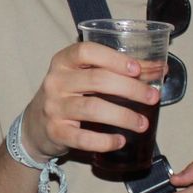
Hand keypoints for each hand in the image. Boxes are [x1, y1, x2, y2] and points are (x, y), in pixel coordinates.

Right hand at [20, 42, 158, 162]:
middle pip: (97, 80)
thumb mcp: (83, 77)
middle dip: (131, 89)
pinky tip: (120, 141)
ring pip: (93, 109)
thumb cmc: (67, 95)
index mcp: (63, 62)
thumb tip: (158, 69)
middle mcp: (56, 82)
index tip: (138, 69)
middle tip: (153, 97)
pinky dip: (104, 141)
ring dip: (123, 116)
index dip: (114, 59)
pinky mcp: (56, 132)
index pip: (87, 52)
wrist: (34, 126)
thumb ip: (115, 71)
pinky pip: (83, 138)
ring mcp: (54, 108)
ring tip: (142, 124)